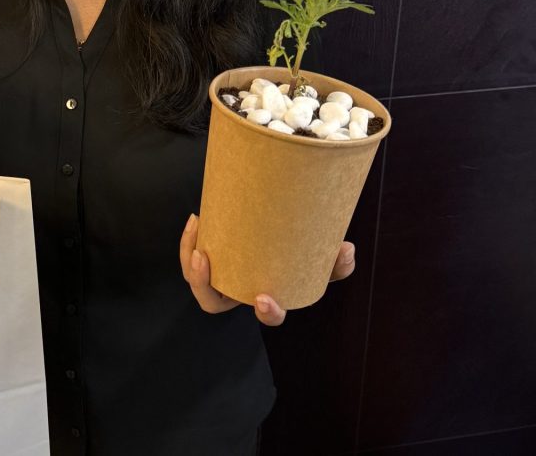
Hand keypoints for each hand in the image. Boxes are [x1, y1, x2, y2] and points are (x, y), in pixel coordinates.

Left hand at [179, 214, 355, 325]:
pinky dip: (190, 240)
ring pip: (194, 278)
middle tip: (204, 258)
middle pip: (211, 300)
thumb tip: (347, 249)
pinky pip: (192, 257)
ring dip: (189, 255)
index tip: (264, 299)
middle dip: (203, 283)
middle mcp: (240, 293)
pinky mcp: (209, 260)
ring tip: (197, 225)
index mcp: (269, 299)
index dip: (268, 312)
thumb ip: (336, 263)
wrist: (270, 235)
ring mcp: (221, 279)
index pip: (269, 316)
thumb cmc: (297, 258)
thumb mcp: (319, 262)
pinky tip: (197, 219)